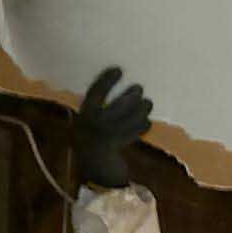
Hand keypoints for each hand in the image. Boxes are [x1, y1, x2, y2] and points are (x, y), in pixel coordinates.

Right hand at [75, 67, 150, 189]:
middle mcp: (93, 125)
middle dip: (132, 95)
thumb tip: (121, 83)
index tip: (118, 69)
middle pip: (119, 105)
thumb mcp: (90, 118)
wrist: (91, 163)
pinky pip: (136, 133)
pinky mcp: (119, 146)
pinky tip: (146, 121)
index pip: (95, 92)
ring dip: (142, 109)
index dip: (107, 80)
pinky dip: (143, 126)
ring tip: (147, 102)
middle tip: (139, 87)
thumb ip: (99, 104)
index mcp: (84, 114)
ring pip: (131, 119)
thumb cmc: (93, 134)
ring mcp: (107, 136)